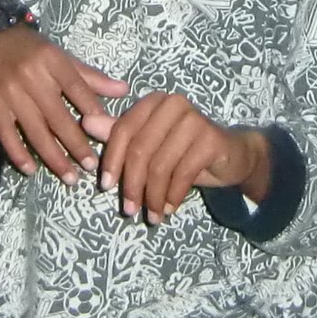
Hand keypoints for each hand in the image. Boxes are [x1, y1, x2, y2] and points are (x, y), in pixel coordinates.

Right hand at [0, 26, 117, 183]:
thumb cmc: (30, 48)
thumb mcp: (60, 55)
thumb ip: (89, 76)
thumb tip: (124, 90)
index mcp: (52, 61)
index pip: (77, 88)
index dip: (92, 110)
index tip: (108, 133)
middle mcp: (32, 77)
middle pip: (58, 116)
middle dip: (76, 144)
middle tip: (92, 167)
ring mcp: (11, 92)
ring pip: (35, 130)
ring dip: (53, 157)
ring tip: (70, 177)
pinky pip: (7, 134)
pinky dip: (18, 153)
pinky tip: (31, 170)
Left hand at [80, 93, 262, 222]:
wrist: (231, 156)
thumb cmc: (184, 151)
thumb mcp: (149, 145)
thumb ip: (118, 134)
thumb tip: (85, 123)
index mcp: (154, 102)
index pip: (123, 130)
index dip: (111, 160)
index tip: (106, 188)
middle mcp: (173, 104)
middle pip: (140, 149)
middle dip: (132, 185)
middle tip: (130, 210)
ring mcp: (194, 119)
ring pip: (160, 165)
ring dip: (153, 196)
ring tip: (152, 215)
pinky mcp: (211, 139)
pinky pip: (182, 173)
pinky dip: (172, 196)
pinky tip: (168, 209)